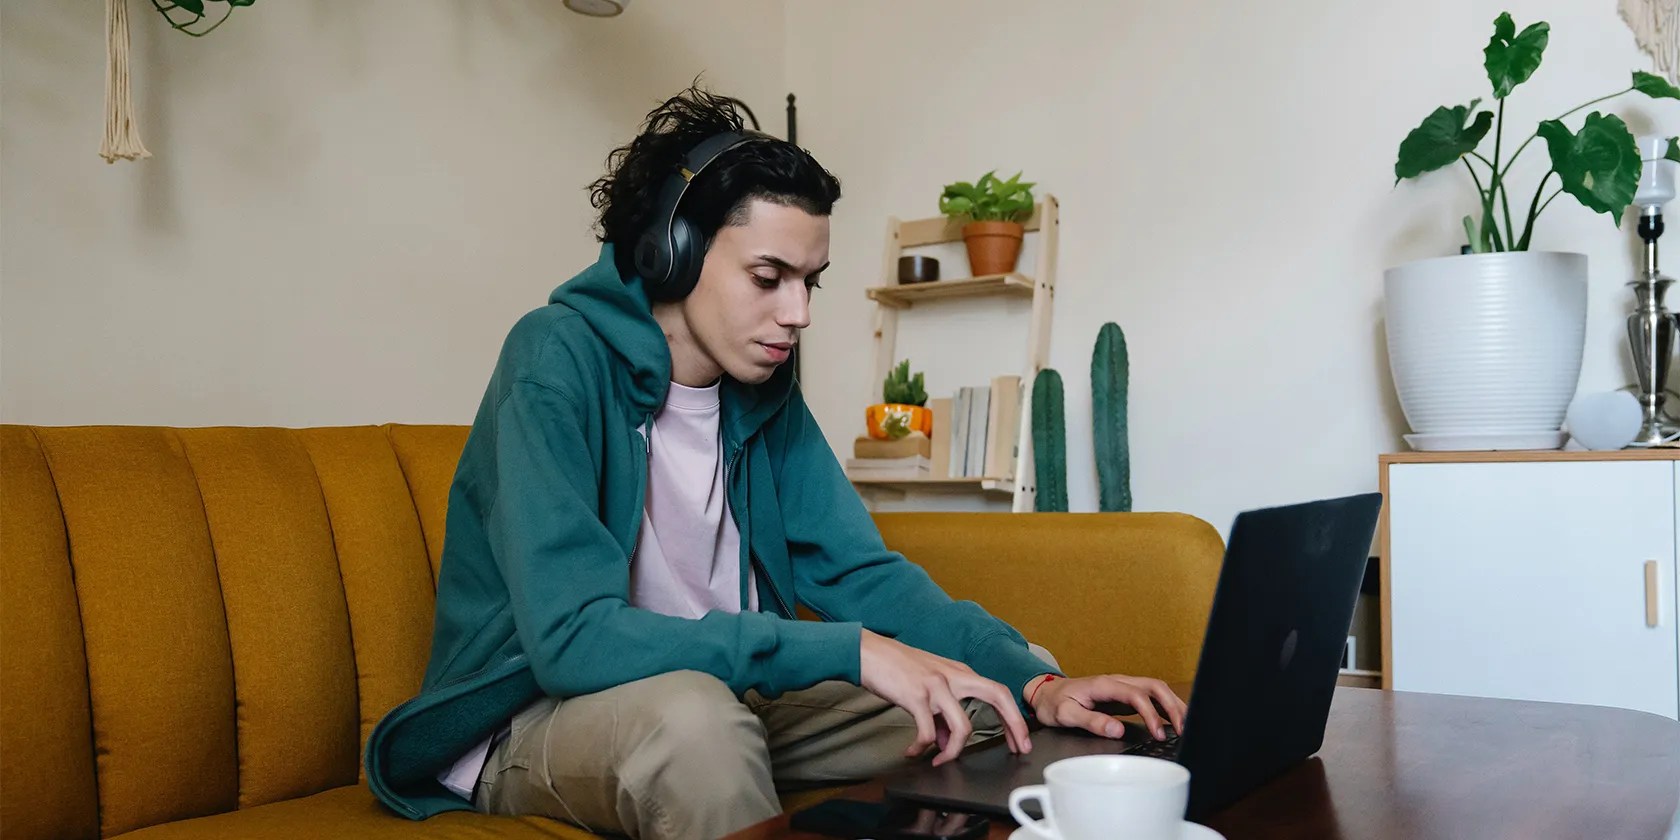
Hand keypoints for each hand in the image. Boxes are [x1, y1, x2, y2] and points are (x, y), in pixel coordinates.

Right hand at [859, 629, 1032, 766]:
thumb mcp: (926, 686)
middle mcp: (954, 675)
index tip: (1019, 740)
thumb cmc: (896, 668)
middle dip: (1014, 724)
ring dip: (954, 751)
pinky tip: (912, 751)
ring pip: (963, 726)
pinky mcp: (916, 695)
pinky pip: (927, 733)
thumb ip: (939, 714)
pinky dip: (921, 747)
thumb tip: (942, 742)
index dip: (1014, 716)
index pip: (998, 691)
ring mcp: (937, 684)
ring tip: (940, 760)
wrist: (866, 651)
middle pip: (998, 695)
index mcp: (960, 672)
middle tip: (1018, 749)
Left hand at [1025, 674, 1186, 740]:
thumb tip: (1116, 729)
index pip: (1136, 694)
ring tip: (1185, 724)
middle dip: (1172, 706)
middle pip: (1153, 686)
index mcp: (1104, 685)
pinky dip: (1164, 706)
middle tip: (1182, 728)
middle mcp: (1116, 681)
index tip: (1158, 733)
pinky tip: (1172, 719)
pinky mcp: (1123, 694)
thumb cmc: (1054, 703)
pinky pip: (1150, 696)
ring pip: (1155, 688)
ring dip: (1172, 704)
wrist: (1045, 693)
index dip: (1151, 713)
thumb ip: (1091, 721)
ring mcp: (1121, 686)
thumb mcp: (1066, 714)